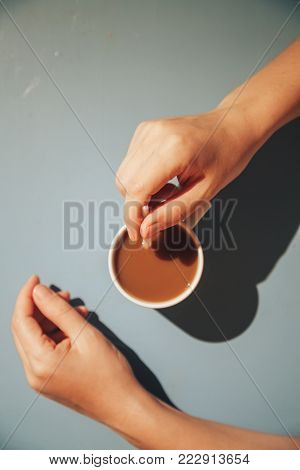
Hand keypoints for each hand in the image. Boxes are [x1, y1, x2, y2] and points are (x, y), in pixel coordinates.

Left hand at [11, 275, 147, 429]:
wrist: (123, 405)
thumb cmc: (110, 376)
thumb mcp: (85, 334)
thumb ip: (59, 310)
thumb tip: (39, 292)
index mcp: (40, 362)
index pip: (21, 320)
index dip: (26, 296)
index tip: (36, 280)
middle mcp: (34, 373)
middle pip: (24, 329)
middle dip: (39, 306)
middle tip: (58, 293)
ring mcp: (40, 378)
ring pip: (34, 337)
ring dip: (50, 319)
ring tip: (72, 309)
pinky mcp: (49, 379)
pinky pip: (44, 349)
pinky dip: (55, 333)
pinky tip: (74, 325)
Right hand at [116, 106, 253, 240]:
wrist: (232, 127)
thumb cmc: (226, 156)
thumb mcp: (204, 193)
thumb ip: (172, 213)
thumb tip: (145, 230)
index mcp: (173, 150)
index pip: (136, 189)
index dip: (133, 216)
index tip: (139, 234)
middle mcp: (155, 136)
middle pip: (124, 182)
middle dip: (137, 205)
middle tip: (160, 212)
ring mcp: (147, 131)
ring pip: (124, 174)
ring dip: (139, 193)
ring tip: (168, 192)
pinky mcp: (144, 131)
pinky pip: (130, 164)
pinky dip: (142, 179)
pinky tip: (164, 180)